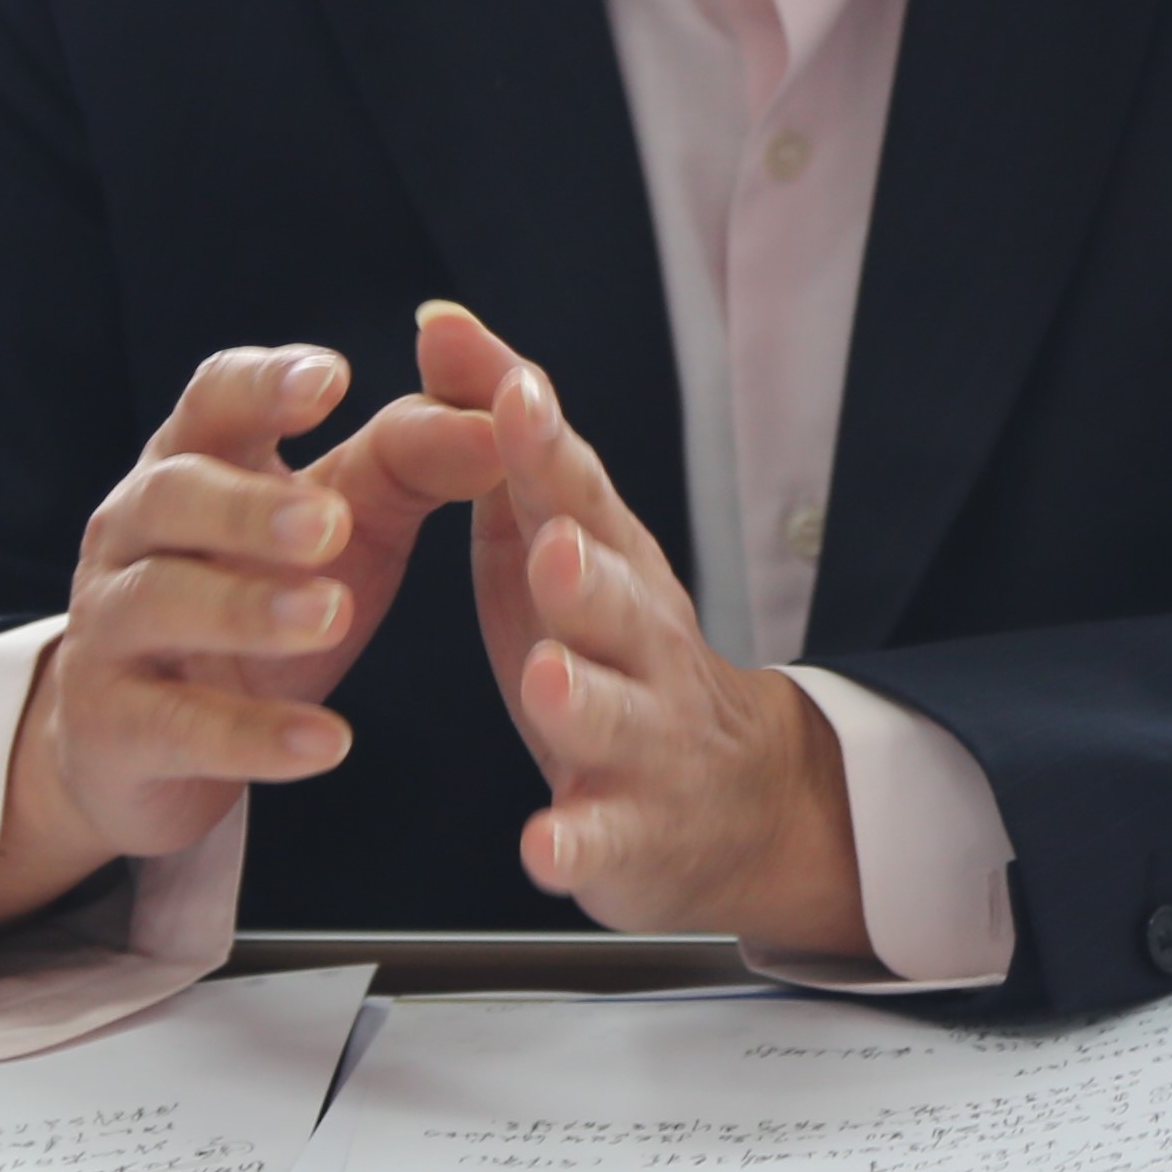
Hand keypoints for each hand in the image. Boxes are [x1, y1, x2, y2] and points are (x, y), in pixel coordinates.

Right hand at [0, 344, 497, 933]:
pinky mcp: (115, 726)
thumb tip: (496, 425)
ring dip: (246, 609)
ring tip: (330, 618)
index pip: (211, 399)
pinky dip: (251, 735)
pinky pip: (177, 726)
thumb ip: (410, 463)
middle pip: (174, 495)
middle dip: (250, 507)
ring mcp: (109, 629)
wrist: (144, 739)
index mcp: (190, 460)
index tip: (331, 380)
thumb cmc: (257, 594)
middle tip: (331, 524)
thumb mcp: (341, 522)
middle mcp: (131, 531)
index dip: (263, 385)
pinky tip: (327, 743)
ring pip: (161, 600)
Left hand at [414, 300, 868, 953]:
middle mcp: (637, 642)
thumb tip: (442, 326)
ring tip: (554, 682)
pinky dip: (577, 844)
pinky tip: (547, 845)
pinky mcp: (630, 834)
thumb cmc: (613, 648)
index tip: (510, 390)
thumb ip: (505, 440)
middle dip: (586, 570)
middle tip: (551, 544)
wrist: (729, 801)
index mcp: (607, 562)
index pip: (578, 492)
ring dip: (585, 697)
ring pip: (615, 714)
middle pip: (617, 599)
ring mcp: (642, 739)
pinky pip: (603, 841)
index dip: (544, 443)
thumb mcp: (557, 537)